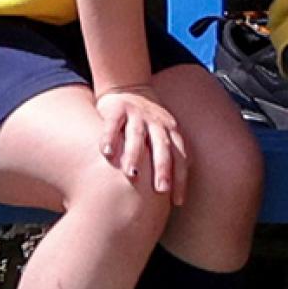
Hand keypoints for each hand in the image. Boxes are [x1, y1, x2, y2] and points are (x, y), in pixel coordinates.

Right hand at [95, 85, 185, 203]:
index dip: (180, 178)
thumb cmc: (145, 123)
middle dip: (163, 169)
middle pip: (162, 147)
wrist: (128, 87)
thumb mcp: (161, 135)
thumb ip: (167, 157)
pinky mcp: (117, 109)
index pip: (180, 156)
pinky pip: (113, 124)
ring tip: (132, 174)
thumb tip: (173, 194)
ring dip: (136, 155)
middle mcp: (157, 122)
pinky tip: (106, 152)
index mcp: (171, 131)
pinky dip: (110, 137)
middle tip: (161, 190)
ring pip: (138, 136)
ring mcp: (137, 114)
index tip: (177, 201)